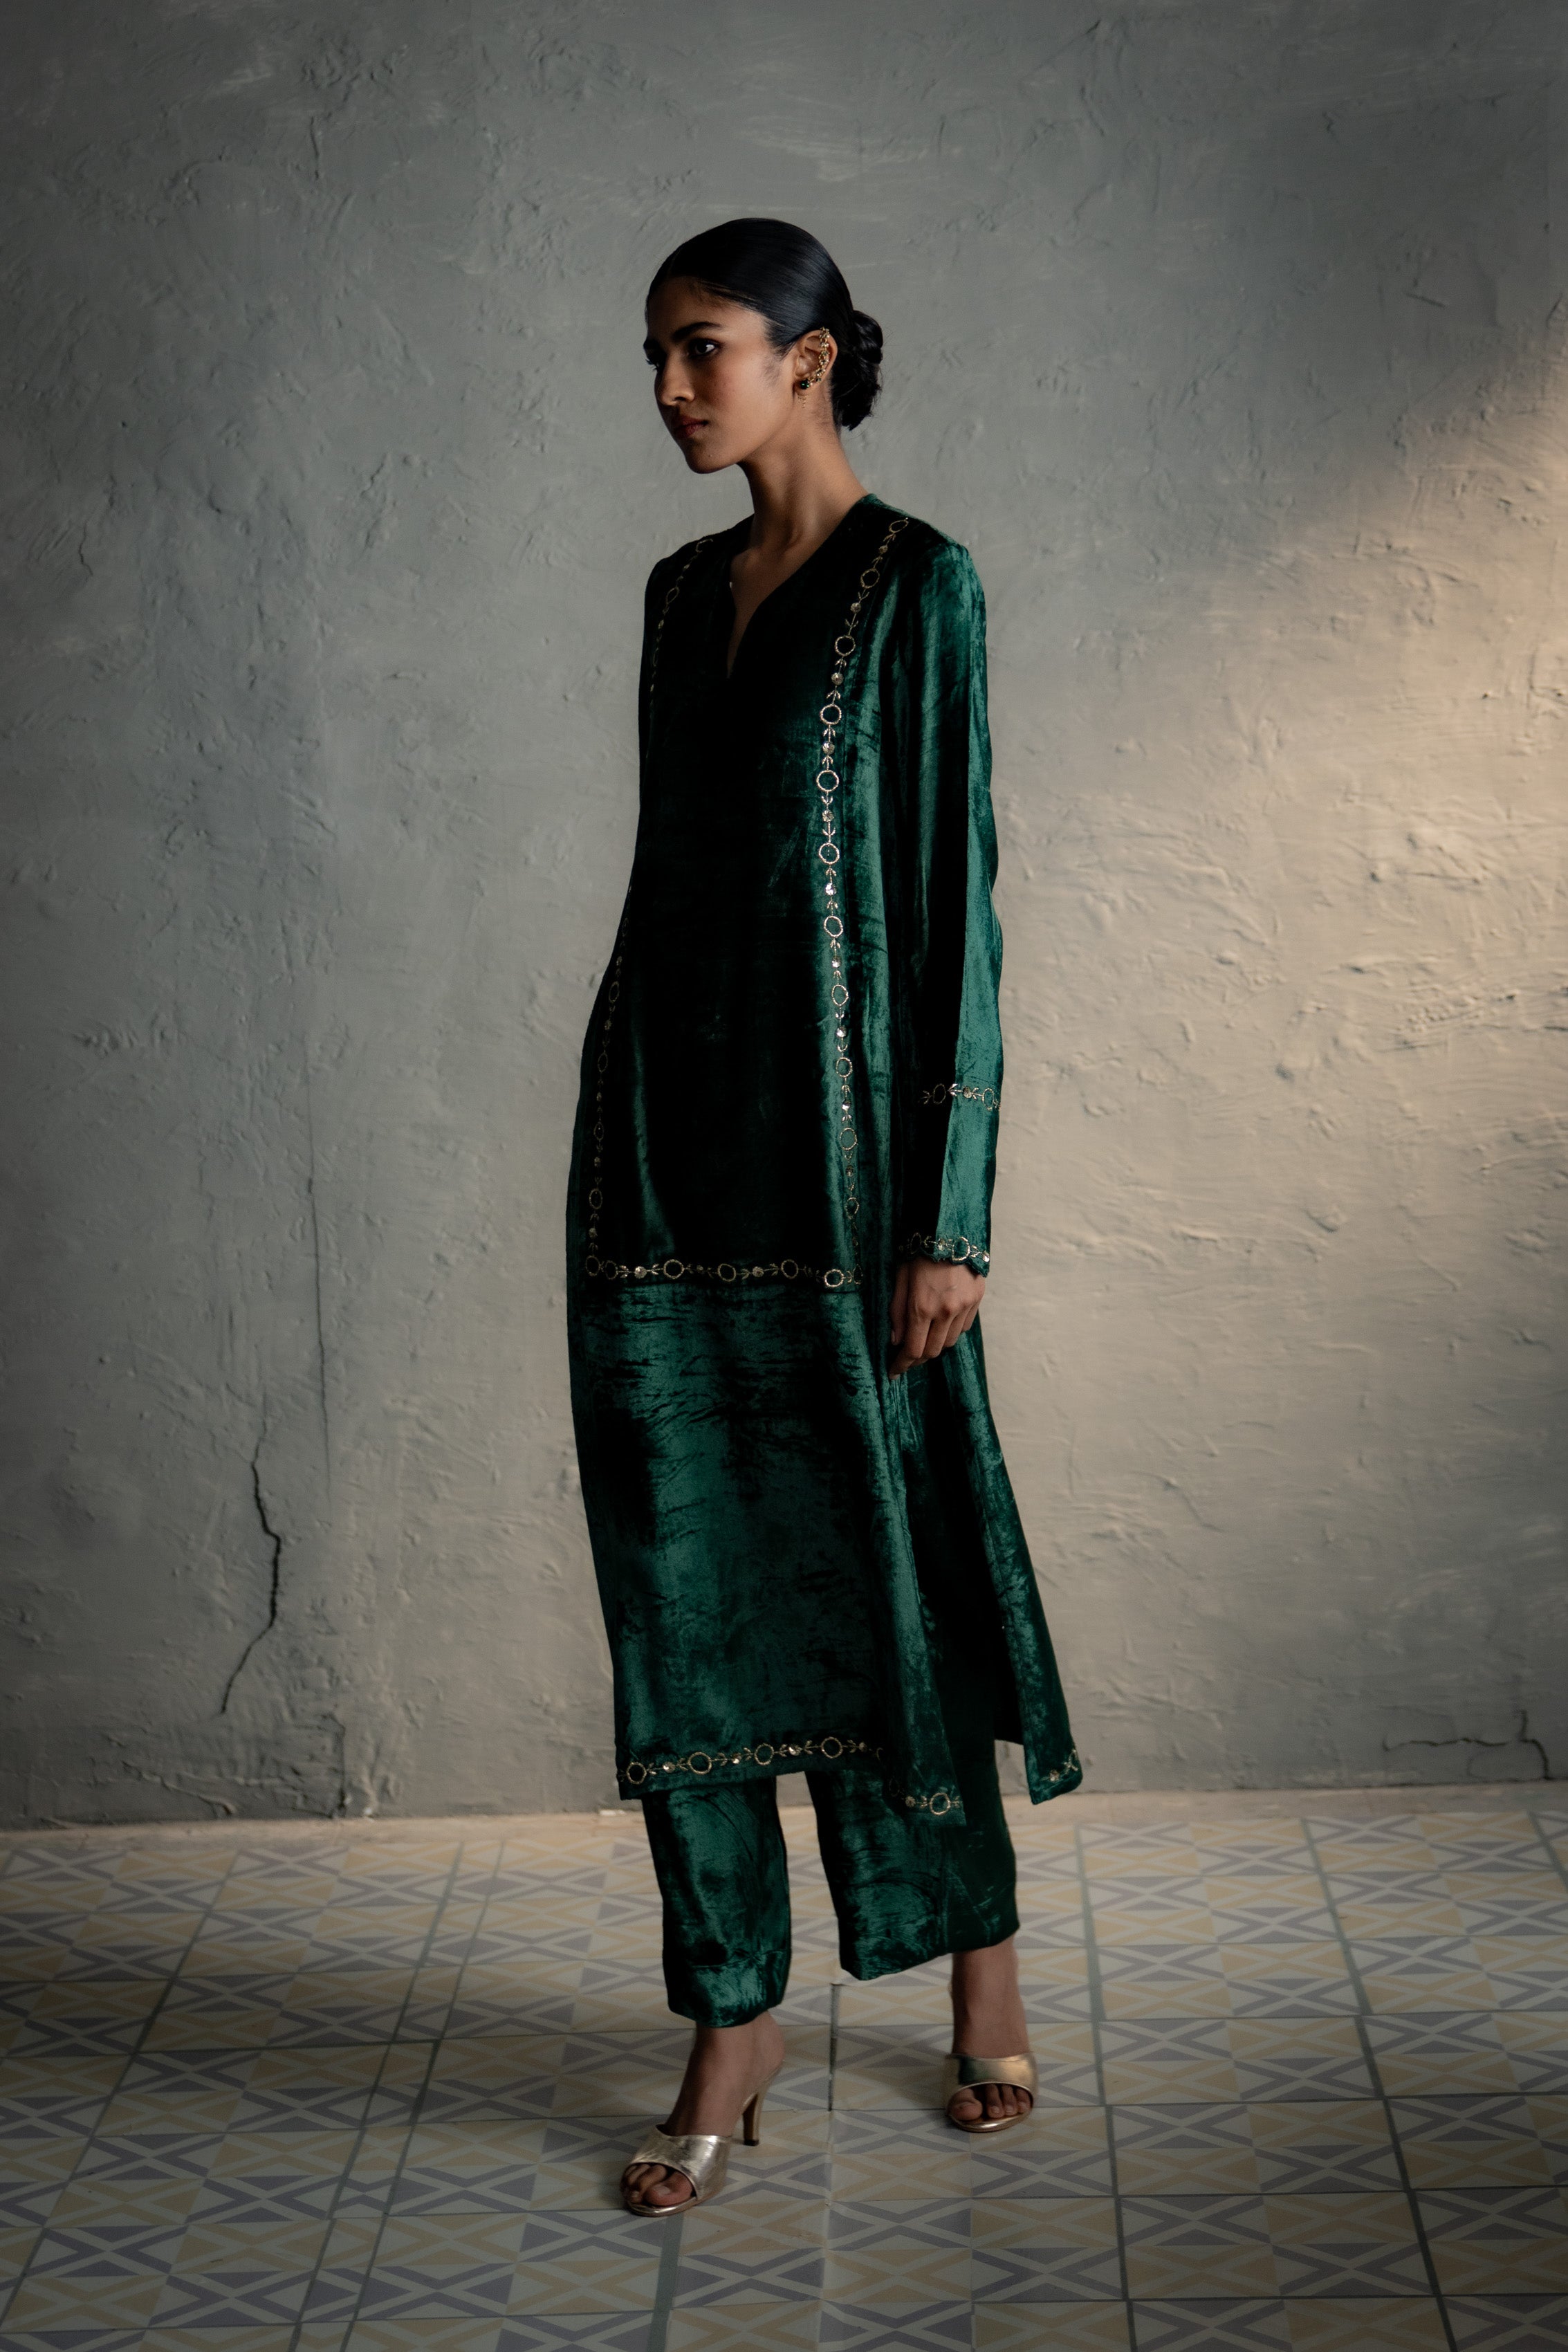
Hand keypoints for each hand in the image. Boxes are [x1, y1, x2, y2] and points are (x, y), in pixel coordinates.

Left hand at [889, 1256, 984, 1375]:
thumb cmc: (918, 1252)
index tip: (894, 1372)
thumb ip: (897, 1312)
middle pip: (932, 1351)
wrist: (949, 1228)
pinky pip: (963, 1327)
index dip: (902, 1365)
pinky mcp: (977, 1299)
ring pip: (950, 1342)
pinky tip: (942, 1321)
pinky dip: (951, 1330)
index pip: (913, 1350)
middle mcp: (945, 1311)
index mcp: (922, 1306)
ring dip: (935, 1344)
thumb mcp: (899, 1279)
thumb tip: (896, 1341)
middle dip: (918, 1358)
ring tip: (925, 1336)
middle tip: (907, 1356)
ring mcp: (964, 1306)